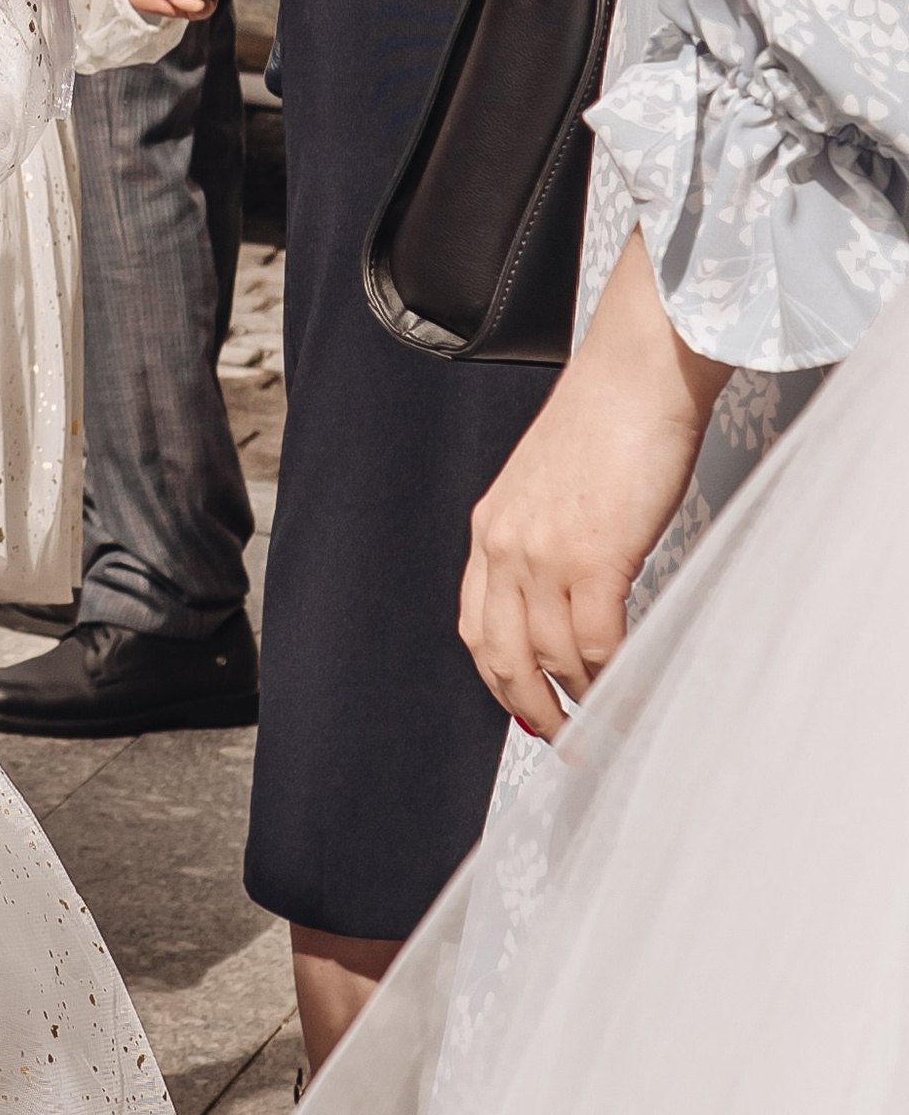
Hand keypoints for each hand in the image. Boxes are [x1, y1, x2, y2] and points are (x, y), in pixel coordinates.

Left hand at [459, 234, 727, 736]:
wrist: (637, 372)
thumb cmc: (610, 420)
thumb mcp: (552, 485)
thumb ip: (547, 536)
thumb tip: (572, 591)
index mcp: (490, 527)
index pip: (475, 625)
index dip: (498, 678)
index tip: (523, 709)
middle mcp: (505, 544)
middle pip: (503, 656)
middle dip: (531, 709)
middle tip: (564, 742)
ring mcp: (545, 553)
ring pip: (552, 658)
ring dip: (582, 702)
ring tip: (608, 725)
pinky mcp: (594, 556)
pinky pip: (597, 642)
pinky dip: (613, 677)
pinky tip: (629, 690)